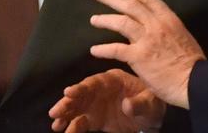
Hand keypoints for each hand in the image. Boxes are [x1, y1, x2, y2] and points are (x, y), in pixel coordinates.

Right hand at [48, 69, 164, 132]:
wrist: (152, 119)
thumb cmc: (152, 104)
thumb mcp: (151, 103)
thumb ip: (139, 103)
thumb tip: (127, 106)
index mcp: (113, 80)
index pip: (94, 82)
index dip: (81, 87)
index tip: (68, 92)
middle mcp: (100, 90)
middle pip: (81, 94)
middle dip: (68, 102)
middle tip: (55, 112)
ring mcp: (96, 105)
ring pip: (77, 108)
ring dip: (66, 115)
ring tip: (56, 124)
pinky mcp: (95, 119)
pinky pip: (81, 123)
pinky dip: (72, 127)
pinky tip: (65, 131)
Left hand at [90, 0, 205, 108]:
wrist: (195, 81)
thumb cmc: (191, 62)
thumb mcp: (181, 36)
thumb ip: (166, 30)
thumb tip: (157, 28)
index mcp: (168, 18)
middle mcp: (156, 25)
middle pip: (130, 5)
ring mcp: (147, 40)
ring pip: (121, 22)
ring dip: (105, 19)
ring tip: (93, 19)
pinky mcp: (139, 57)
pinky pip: (116, 49)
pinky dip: (103, 49)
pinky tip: (94, 50)